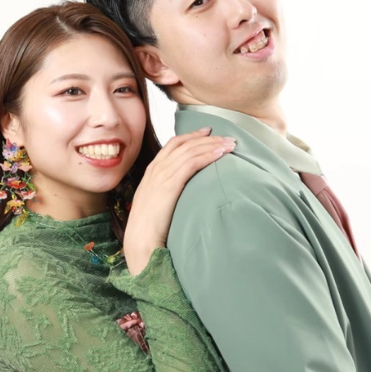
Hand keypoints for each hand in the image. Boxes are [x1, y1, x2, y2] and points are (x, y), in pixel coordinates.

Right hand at [123, 127, 234, 273]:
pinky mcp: (169, 184)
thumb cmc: (150, 228)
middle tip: (226, 136)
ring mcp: (161, 175)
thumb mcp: (156, 203)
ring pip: (190, 150)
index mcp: (151, 171)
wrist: (140, 239)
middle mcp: (156, 169)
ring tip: (230, 144)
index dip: (191, 136)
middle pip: (184, 144)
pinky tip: (220, 154)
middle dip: (207, 138)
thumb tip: (183, 191)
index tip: (208, 132)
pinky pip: (191, 163)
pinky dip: (207, 156)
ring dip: (212, 145)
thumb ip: (166, 191)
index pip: (173, 144)